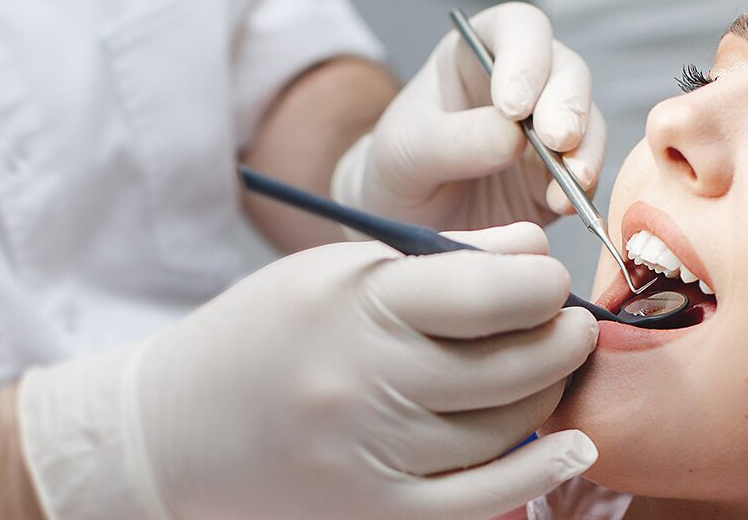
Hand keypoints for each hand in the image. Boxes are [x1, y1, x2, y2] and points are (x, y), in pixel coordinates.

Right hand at [18, 223, 598, 518]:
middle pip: (510, 365)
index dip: (542, 287)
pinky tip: (572, 446)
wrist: (175, 430)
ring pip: (504, 428)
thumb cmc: (265, 334)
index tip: (550, 283)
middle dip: (561, 339)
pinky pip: (482, 499)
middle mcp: (366, 382)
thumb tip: (536, 253)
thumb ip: (441, 261)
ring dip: (547, 396)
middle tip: (569, 325)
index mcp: (356, 307)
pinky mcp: (377, 510)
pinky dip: (539, 473)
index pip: (486, 294)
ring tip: (547, 370)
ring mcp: (373, 454)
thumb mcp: (338, 272)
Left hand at [333, 2, 606, 232]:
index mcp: (476, 54)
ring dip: (586, 147)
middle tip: (557, 138)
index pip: (517, 29)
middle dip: (568, 103)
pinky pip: (586, 172)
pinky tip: (564, 203)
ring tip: (573, 177)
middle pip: (565, 71)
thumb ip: (453, 141)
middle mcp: (522, 84)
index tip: (513, 105)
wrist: (403, 223)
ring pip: (587, 121)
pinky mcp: (559, 176)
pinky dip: (582, 187)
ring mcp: (545, 130)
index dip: (526, 57)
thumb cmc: (396, 170)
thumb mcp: (404, 152)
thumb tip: (513, 135)